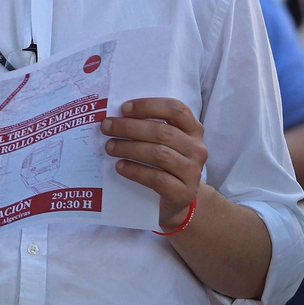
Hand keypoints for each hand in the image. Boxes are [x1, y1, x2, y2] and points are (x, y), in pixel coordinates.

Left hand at [102, 98, 207, 229]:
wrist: (176, 199)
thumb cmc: (163, 164)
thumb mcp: (162, 142)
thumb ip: (147, 127)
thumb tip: (114, 117)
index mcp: (193, 130)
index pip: (176, 109)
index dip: (149, 106)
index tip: (124, 108)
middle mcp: (197, 148)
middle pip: (163, 132)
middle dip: (130, 127)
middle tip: (106, 127)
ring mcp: (192, 171)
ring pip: (160, 154)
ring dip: (129, 148)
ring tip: (109, 147)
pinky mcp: (184, 192)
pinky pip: (157, 178)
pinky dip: (135, 170)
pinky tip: (120, 166)